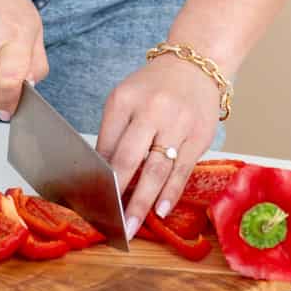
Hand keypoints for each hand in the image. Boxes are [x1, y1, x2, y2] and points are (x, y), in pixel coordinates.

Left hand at [95, 55, 222, 237]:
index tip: (91, 200)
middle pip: (129, 158)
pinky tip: (161, 210)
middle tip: (109, 221)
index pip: (107, 145)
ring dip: (143, 201)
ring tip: (132, 225)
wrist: (196, 66)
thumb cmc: (154, 88)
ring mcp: (177, 124)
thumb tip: (102, 176)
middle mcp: (151, 110)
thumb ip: (115, 134)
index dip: (98, 176)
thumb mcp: (126, 99)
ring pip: (157, 169)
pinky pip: (182, 170)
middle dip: (117, 193)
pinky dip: (170, 193)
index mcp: (124, 100)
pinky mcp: (199, 136)